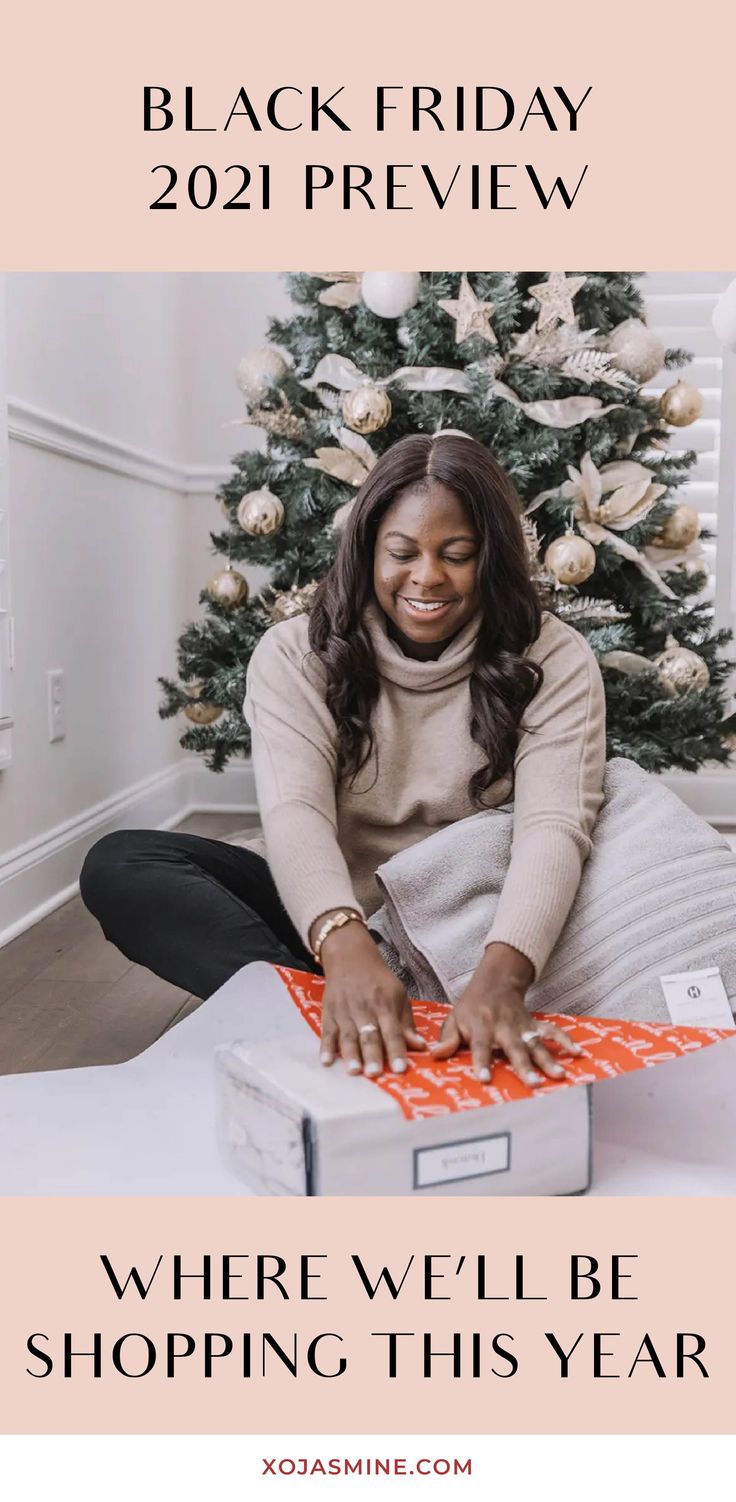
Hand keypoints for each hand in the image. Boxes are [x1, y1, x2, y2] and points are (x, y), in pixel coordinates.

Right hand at [316, 920, 426, 1076]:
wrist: (350, 957)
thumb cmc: (379, 981)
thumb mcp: (398, 995)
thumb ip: (407, 1024)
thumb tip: (420, 1047)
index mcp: (385, 1004)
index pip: (393, 1031)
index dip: (396, 1050)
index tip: (401, 1068)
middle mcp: (365, 1008)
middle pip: (369, 1035)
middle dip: (373, 1055)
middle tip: (376, 1073)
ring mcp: (345, 1010)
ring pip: (348, 1035)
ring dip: (351, 1054)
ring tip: (354, 1071)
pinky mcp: (329, 1012)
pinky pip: (327, 1031)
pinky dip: (326, 1046)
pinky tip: (326, 1061)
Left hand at [432, 944, 581, 1086]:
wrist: (495, 981)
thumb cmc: (471, 1006)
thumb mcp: (454, 1018)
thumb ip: (447, 1039)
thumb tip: (434, 1055)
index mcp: (481, 1026)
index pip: (479, 1045)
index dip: (481, 1061)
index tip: (484, 1079)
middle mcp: (503, 1026)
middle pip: (514, 1048)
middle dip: (523, 1066)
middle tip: (533, 1084)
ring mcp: (522, 1025)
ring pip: (536, 1044)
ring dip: (548, 1059)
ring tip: (559, 1075)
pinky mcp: (534, 1024)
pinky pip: (552, 1031)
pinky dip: (566, 1040)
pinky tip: (578, 1053)